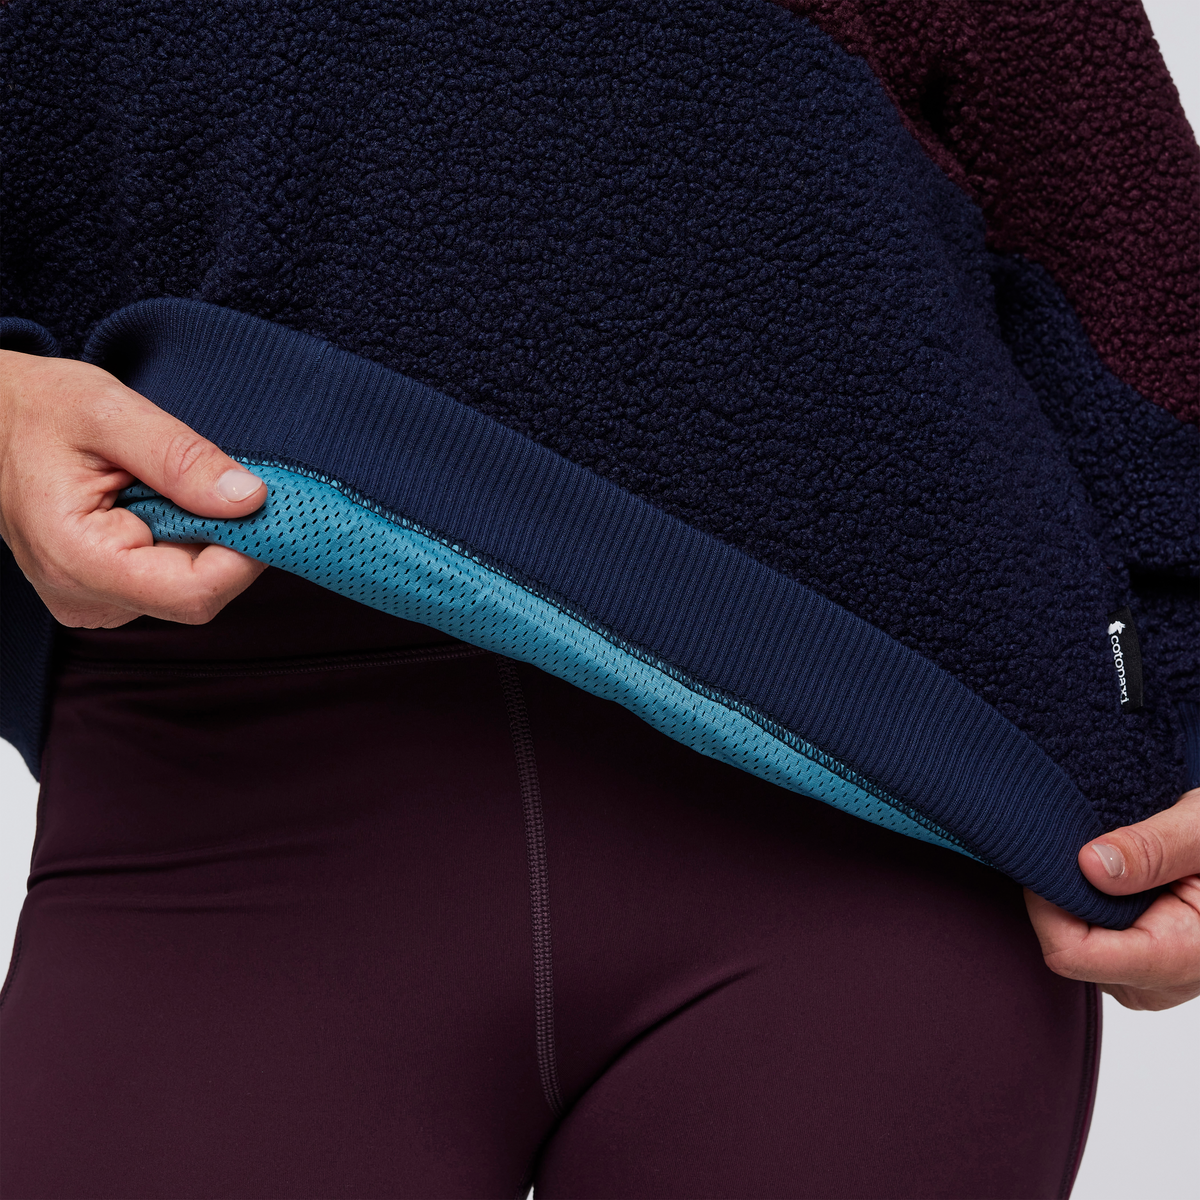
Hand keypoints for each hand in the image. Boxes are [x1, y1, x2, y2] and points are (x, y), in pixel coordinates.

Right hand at [0, 349, 266, 627]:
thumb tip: (251, 498)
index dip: (245, 554)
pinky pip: (170, 579)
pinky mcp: (104, 593)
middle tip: (215, 480)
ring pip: (190, 588)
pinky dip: (183, 541)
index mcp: (77, 560)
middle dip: (225, 540)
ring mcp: (93, 601)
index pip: (195, 593)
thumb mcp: (109, 411)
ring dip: (202, 538)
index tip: (263, 503)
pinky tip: (156, 505)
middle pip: (198, 594)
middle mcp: (83, 597)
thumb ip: (181, 458)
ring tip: (167, 486)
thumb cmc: (37, 408)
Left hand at [1025, 787, 1199, 1009]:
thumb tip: (1090, 864)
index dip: (1046, 902)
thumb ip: (1154, 850)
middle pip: (1063, 944)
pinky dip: (1085, 898)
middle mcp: (1151, 982)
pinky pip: (1082, 935)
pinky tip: (1110, 873)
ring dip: (1075, 892)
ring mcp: (1137, 977)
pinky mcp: (1127, 963)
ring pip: (1067, 938)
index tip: (1050, 854)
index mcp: (1177, 959)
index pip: (1071, 954)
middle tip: (1088, 844)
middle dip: (1063, 892)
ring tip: (1110, 857)